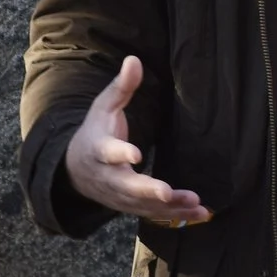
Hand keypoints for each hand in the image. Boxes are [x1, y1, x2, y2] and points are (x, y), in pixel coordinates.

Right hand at [65, 56, 211, 224]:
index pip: (107, 152)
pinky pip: (155, 215)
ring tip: (195, 203)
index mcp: (98, 149)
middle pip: (126, 186)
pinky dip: (177, 217)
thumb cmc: (96, 132)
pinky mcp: (132, 207)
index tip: (135, 154)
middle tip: (166, 192)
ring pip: (143, 205)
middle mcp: (108, 176)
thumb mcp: (103, 107)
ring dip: (170, 207)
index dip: (120, 154)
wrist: (75, 170)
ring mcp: (120, 196)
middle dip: (147, 190)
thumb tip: (134, 59)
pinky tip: (200, 214)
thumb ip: (121, 87)